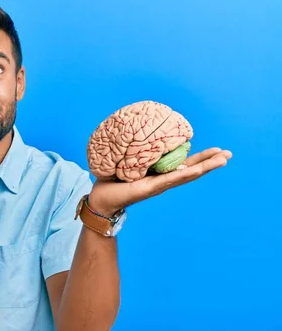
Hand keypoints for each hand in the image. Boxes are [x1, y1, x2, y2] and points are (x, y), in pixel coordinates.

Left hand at [88, 147, 232, 215]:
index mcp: (160, 174)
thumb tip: (138, 131)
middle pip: (191, 170)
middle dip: (210, 162)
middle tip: (229, 154)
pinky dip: (184, 174)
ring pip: (186, 175)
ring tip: (222, 160)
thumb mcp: (127, 162)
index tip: (218, 150)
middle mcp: (163, 181)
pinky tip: (197, 170)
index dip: (201, 158)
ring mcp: (159, 185)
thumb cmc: (112, 180)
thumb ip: (136, 151)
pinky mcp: (150, 188)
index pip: (184, 164)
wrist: (100, 199)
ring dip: (205, 168)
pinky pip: (169, 179)